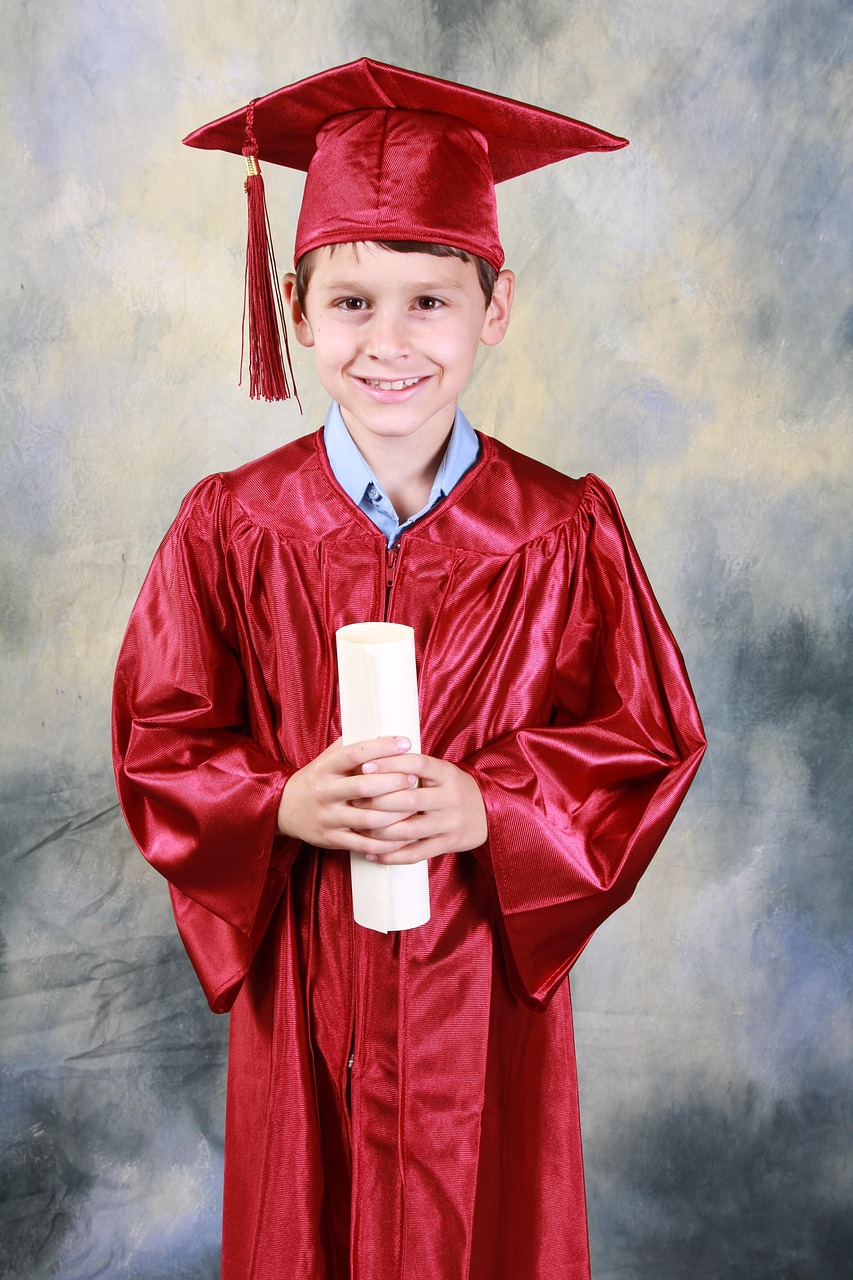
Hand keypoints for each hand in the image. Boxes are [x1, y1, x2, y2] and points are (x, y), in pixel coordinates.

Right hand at [277, 736, 420, 856]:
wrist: (284, 808)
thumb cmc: (317, 778)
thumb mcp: (327, 758)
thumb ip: (351, 745)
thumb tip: (384, 725)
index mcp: (325, 768)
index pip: (355, 753)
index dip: (382, 747)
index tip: (406, 742)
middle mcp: (325, 792)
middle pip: (364, 787)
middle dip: (393, 782)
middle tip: (414, 778)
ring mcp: (329, 817)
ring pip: (368, 819)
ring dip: (396, 814)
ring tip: (414, 806)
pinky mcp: (332, 839)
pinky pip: (364, 843)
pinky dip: (386, 843)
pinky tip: (403, 836)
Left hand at [352, 752, 487, 864]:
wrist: (490, 812)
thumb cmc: (454, 788)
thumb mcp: (442, 771)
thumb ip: (416, 767)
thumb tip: (373, 757)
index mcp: (447, 773)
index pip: (417, 763)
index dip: (390, 763)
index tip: (364, 765)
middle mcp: (450, 797)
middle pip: (409, 800)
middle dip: (377, 802)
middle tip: (355, 801)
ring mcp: (450, 823)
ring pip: (409, 830)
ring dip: (380, 833)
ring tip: (359, 830)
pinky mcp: (448, 844)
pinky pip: (416, 853)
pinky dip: (392, 856)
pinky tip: (373, 854)